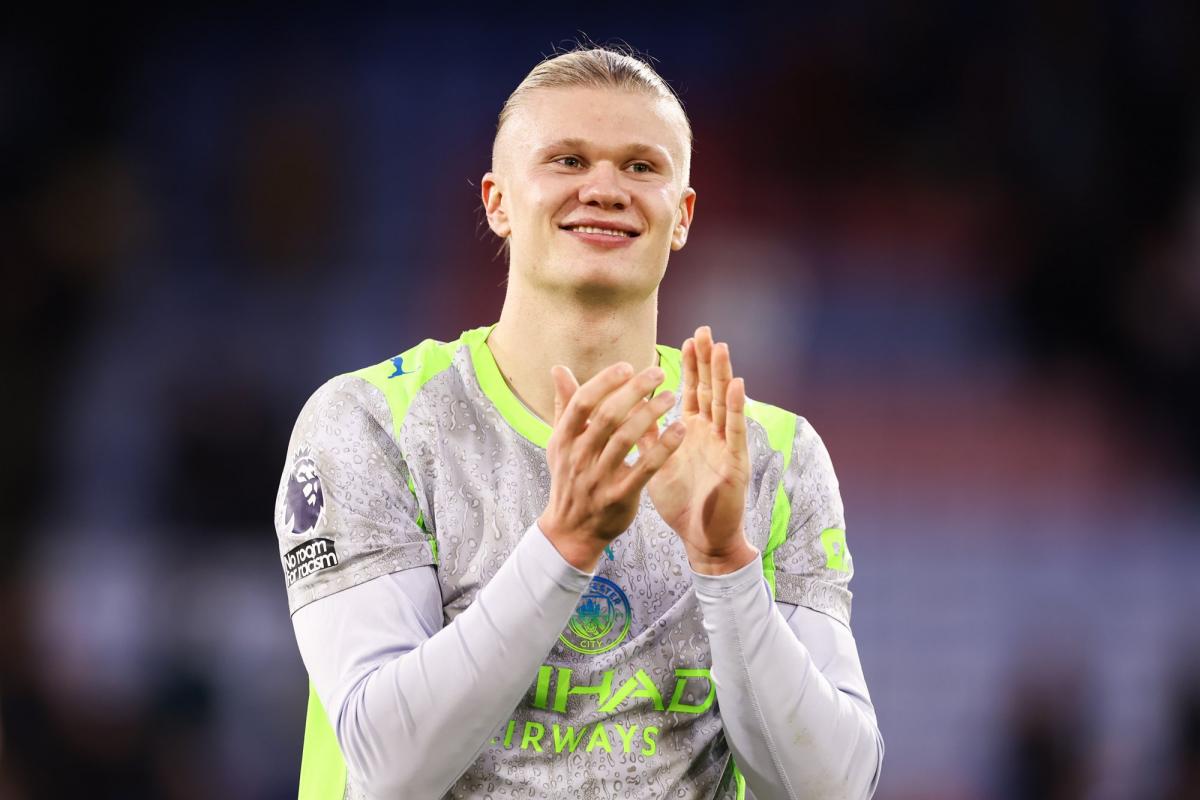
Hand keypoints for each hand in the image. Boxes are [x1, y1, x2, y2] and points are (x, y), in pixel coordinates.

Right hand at [538, 361, 685, 571]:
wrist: (572, 530)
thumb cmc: (570, 479)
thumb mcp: (560, 444)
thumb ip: (564, 405)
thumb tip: (558, 368)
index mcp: (564, 439)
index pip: (582, 402)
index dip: (605, 382)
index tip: (627, 366)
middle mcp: (579, 456)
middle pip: (608, 416)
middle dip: (635, 390)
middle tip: (658, 373)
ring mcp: (599, 478)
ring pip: (627, 438)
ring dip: (652, 414)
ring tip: (672, 396)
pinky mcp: (620, 496)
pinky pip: (645, 468)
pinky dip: (664, 447)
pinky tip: (679, 429)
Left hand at [648, 326, 757, 574]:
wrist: (701, 537)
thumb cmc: (681, 500)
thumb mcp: (657, 462)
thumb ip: (645, 435)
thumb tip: (626, 410)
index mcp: (692, 432)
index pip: (692, 391)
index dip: (691, 367)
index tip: (687, 339)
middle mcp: (711, 434)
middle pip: (709, 390)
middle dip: (707, 361)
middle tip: (705, 331)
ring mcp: (725, 446)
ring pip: (724, 404)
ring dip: (723, 375)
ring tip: (721, 348)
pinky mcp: (734, 463)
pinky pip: (734, 432)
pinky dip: (734, 408)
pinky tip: (737, 386)